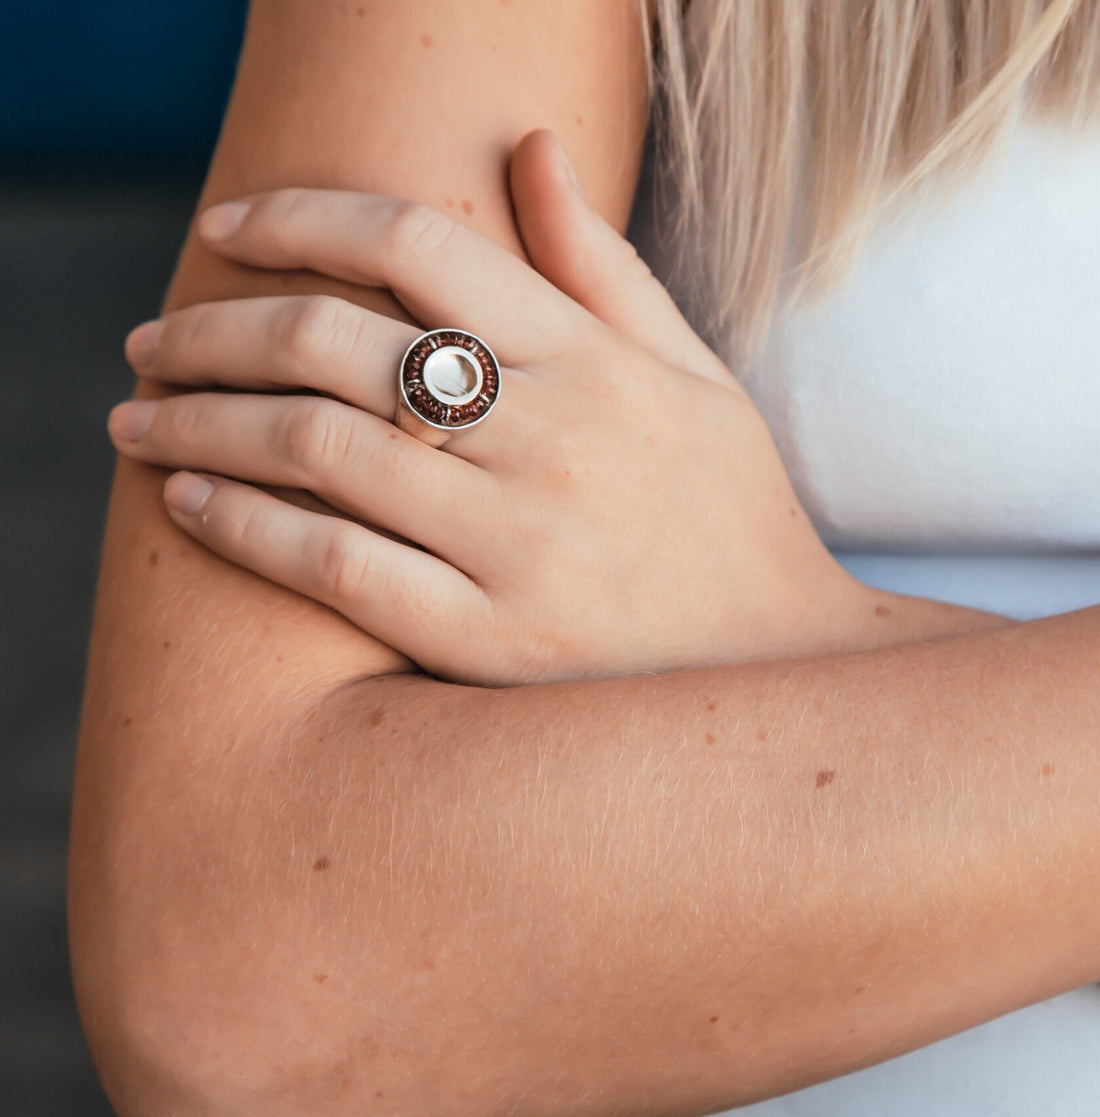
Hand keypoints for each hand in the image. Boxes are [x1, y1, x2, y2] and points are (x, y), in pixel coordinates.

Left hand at [107, 129, 868, 685]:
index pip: (420, 242)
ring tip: (136, 419)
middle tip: (149, 340)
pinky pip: (335, 567)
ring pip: (315, 450)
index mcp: (598, 362)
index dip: (302, 216)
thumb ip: (602, 264)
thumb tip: (530, 145)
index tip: (225, 227)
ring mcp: (517, 547)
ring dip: (199, 423)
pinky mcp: (487, 642)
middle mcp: (553, 441)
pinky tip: (191, 502)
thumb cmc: (730, 514)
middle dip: (213, 328)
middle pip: (336, 343)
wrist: (776, 671)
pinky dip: (244, 525)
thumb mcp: (693, 375)